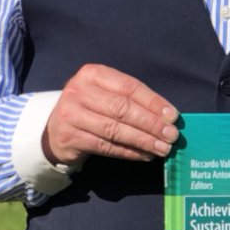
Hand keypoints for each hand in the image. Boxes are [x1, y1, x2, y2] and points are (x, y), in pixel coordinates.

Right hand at [42, 63, 177, 167]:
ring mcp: (71, 115)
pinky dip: (129, 152)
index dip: (153, 102)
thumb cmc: (90, 108)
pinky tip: (145, 155)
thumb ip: (131, 100)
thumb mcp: (106, 94)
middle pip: (122, 109)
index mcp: (92, 74)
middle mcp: (79, 91)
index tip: (173, 116)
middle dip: (150, 123)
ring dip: (143, 140)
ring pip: (114, 130)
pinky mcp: (70, 137)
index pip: (128, 87)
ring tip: (162, 148)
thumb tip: (167, 116)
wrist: (56, 129)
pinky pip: (106, 146)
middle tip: (171, 135)